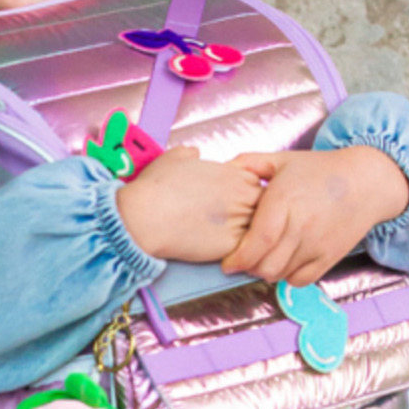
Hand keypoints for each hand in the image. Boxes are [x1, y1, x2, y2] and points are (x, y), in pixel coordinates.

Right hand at [115, 146, 278, 264]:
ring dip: (249, 236)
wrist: (146, 217)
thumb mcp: (174, 158)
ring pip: (259, 230)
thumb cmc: (156, 187)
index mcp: (233, 173)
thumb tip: (195, 154)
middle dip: (251, 215)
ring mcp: (241, 220)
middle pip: (262, 207)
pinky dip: (241, 252)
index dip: (244, 196)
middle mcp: (242, 194)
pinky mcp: (234, 245)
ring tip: (229, 241)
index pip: (256, 184)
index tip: (229, 204)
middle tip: (232, 225)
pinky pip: (248, 250)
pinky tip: (225, 253)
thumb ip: (190, 154)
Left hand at [219, 146, 408, 287]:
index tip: (229, 262)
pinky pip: (301, 280)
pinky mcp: (330, 256)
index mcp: (284, 201)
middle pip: (265, 265)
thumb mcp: (283, 160)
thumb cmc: (320, 170)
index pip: (256, 243)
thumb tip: (223, 169)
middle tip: (245, 259)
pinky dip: (289, 277)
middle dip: (249, 267)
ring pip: (281, 274)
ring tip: (265, 258)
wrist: (366, 181)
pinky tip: (286, 263)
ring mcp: (317, 243)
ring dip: (267, 271)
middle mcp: (301, 225)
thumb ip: (250, 162)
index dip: (238, 259)